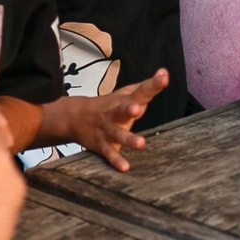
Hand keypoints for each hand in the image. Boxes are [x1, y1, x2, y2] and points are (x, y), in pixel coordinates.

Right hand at [44, 70, 171, 171]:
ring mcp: (107, 129)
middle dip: (129, 109)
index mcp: (124, 99)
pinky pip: (109, 153)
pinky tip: (125, 167)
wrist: (74, 117)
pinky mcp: (101, 144)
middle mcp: (115, 112)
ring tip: (141, 144)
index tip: (164, 77)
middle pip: (122, 110)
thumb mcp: (126, 93)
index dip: (153, 84)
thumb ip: (146, 86)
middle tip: (138, 109)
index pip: (141, 91)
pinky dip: (116, 160)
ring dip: (128, 138)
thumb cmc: (109, 105)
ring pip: (117, 134)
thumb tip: (165, 72)